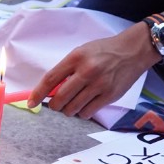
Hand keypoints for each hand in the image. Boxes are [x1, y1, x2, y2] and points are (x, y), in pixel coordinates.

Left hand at [27, 23, 156, 118]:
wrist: (132, 51)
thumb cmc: (103, 51)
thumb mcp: (81, 52)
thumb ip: (66, 69)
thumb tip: (50, 90)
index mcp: (76, 58)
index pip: (51, 79)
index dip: (38, 93)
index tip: (31, 102)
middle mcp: (87, 71)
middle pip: (60, 98)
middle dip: (54, 105)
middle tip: (56, 103)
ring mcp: (99, 85)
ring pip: (73, 109)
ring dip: (68, 110)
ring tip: (73, 102)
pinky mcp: (110, 96)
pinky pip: (87, 113)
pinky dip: (82, 112)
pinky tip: (85, 104)